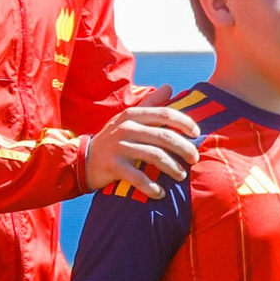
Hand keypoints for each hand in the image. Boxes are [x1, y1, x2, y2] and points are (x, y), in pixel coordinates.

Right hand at [84, 85, 202, 195]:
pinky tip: (160, 193)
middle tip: (194, 158)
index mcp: (132, 115)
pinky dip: (152, 187)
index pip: (165, 114)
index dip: (184, 123)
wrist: (83, 159)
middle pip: (164, 136)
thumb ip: (150, 103)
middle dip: (184, 148)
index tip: (197, 133)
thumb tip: (169, 87)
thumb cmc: (113, 138)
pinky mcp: (113, 166)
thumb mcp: (128, 118)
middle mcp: (126, 128)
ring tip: (181, 175)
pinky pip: (138, 177)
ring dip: (172, 168)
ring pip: (155, 156)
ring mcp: (119, 147)